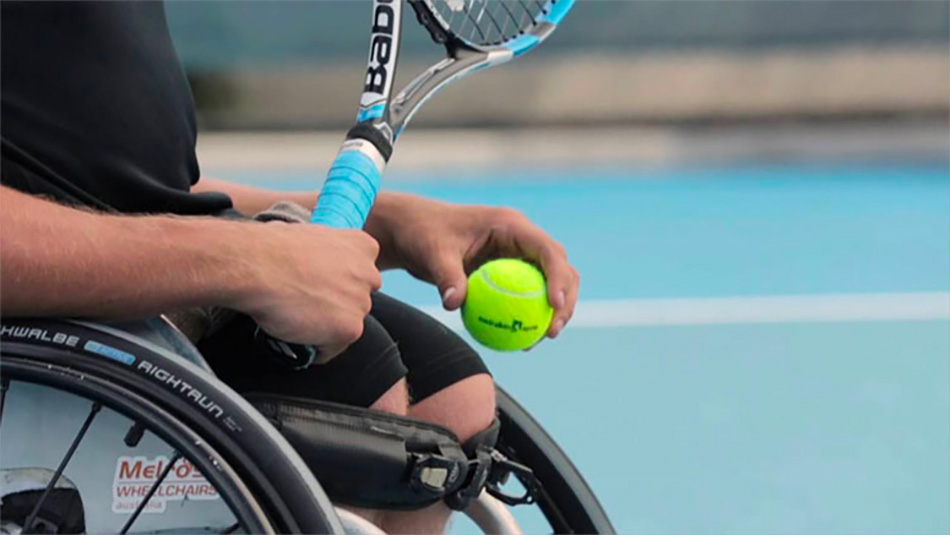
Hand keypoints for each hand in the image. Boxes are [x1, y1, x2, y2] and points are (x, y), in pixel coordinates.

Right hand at [231, 222, 380, 358]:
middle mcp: (368, 274)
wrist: (258, 266)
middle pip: (357, 299)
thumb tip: (314, 262)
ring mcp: (361, 303)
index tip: (321, 285)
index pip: (361, 271)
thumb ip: (327, 252)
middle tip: (308, 303)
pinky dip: (315, 347)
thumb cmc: (272, 248)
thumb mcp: (311, 235)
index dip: (338, 281)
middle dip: (337, 304)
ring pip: (346, 324)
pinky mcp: (350, 328)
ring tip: (297, 319)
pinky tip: (296, 335)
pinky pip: (333, 347)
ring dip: (325, 326)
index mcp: (362, 246)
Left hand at [367, 192, 578, 338]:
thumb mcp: (432, 253)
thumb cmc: (423, 234)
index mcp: (511, 225)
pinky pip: (528, 294)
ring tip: (541, 340)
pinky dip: (530, 315)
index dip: (558, 277)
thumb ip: (446, 277)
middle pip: (560, 267)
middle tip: (551, 332)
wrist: (413, 232)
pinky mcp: (511, 269)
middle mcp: (521, 237)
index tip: (553, 306)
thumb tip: (454, 304)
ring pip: (550, 282)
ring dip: (554, 310)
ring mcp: (518, 254)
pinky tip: (523, 342)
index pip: (547, 250)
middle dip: (565, 299)